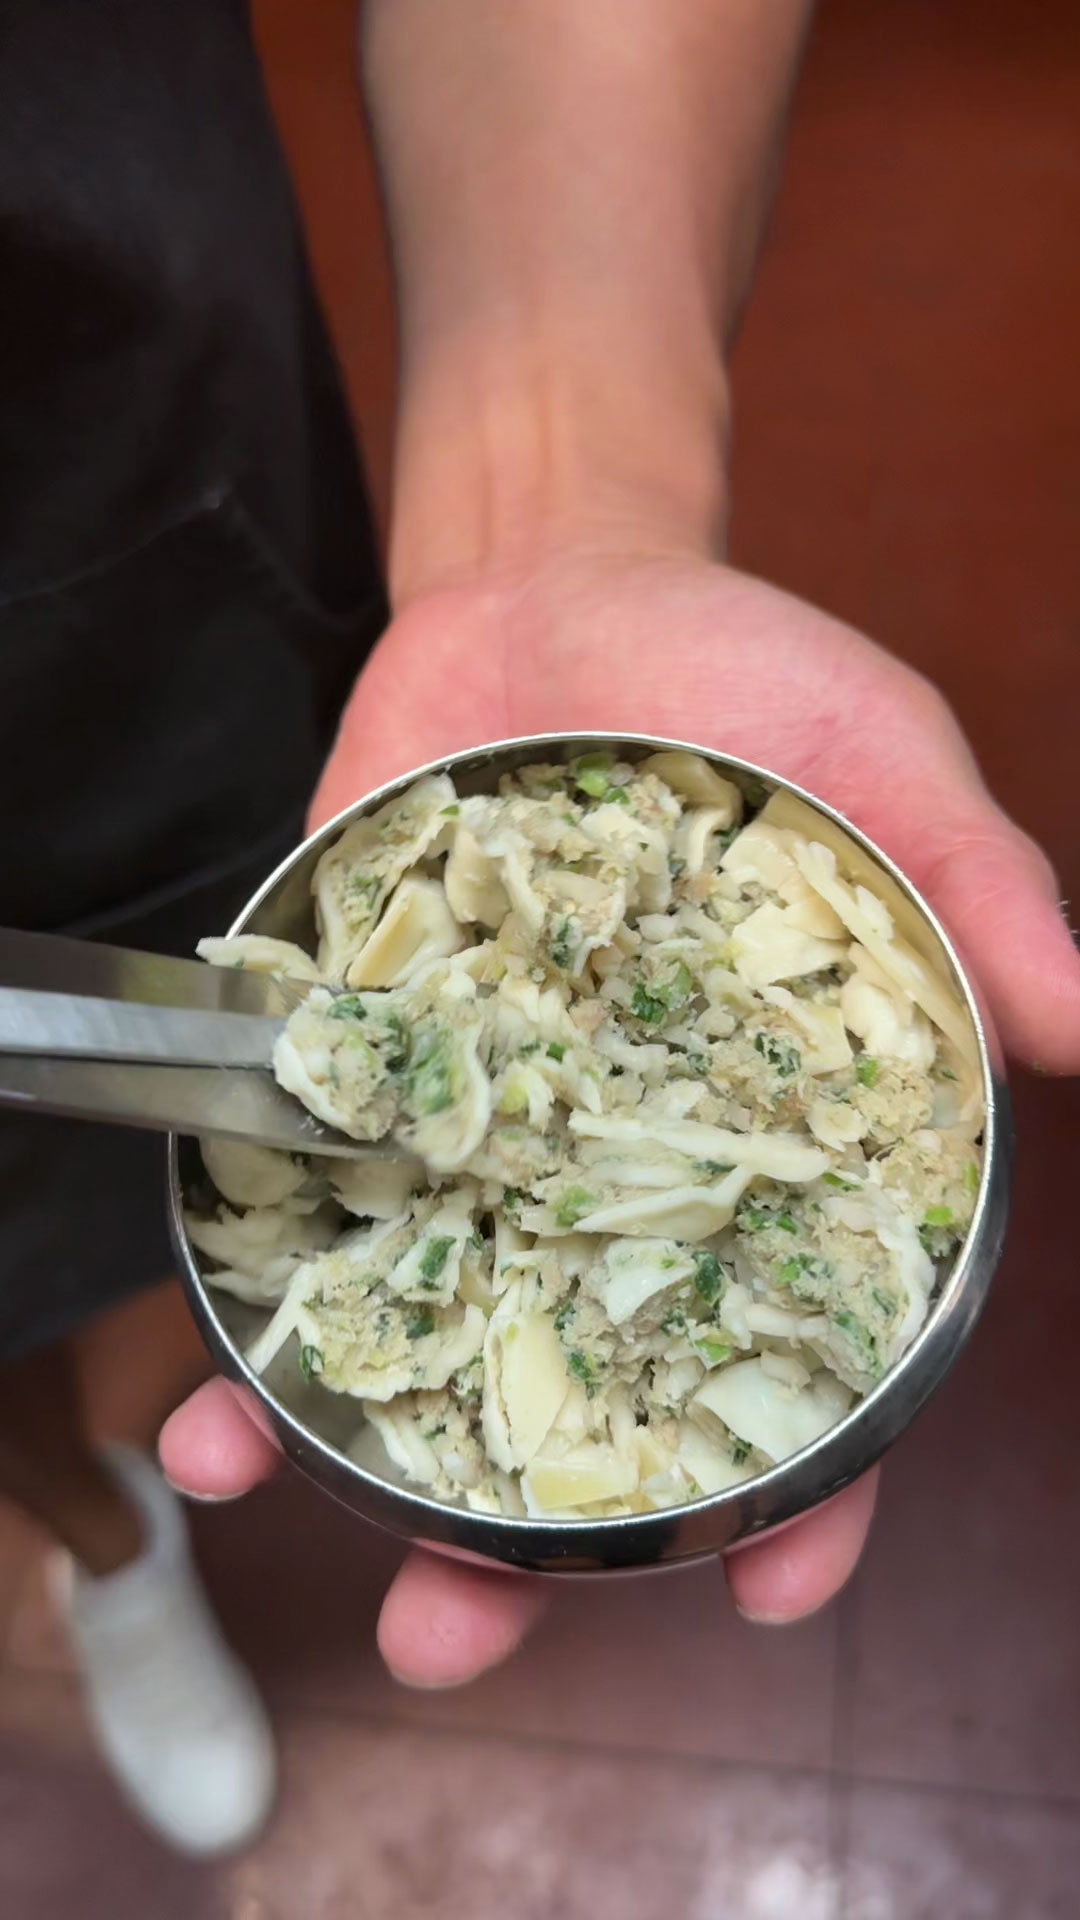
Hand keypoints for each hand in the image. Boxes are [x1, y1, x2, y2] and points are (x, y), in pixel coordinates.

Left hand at [160, 549, 1079, 1682]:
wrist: (558, 581)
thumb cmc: (752, 681)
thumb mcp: (884, 764)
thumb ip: (972, 892)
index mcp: (765, 1136)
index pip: (800, 1345)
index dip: (806, 1478)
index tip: (774, 1583)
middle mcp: (619, 1158)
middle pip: (584, 1381)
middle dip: (525, 1529)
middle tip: (457, 1632)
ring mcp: (484, 1117)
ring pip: (427, 1315)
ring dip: (348, 1430)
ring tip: (267, 1499)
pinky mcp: (372, 1053)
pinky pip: (312, 1179)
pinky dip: (256, 1264)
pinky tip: (198, 1349)